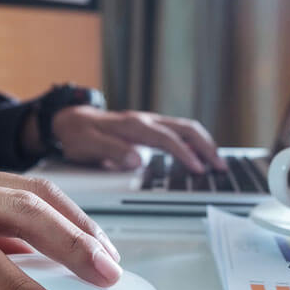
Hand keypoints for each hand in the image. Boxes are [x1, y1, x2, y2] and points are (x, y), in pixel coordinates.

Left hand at [52, 107, 227, 172]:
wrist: (68, 120)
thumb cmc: (77, 134)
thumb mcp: (87, 145)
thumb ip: (111, 151)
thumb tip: (137, 160)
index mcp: (133, 126)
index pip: (167, 139)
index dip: (185, 154)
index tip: (199, 169)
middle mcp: (144, 121)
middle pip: (184, 129)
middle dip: (206, 146)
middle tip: (221, 166)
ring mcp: (148, 123)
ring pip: (184, 129)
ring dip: (203, 144)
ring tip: (217, 162)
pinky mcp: (148, 129)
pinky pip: (177, 133)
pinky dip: (193, 143)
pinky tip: (199, 156)